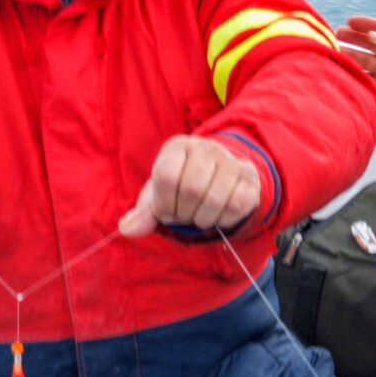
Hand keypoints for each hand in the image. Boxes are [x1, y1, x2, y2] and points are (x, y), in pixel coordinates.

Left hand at [119, 136, 262, 236]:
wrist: (218, 178)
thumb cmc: (181, 187)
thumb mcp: (158, 197)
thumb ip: (142, 213)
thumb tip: (126, 229)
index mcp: (177, 147)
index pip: (166, 176)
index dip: (163, 203)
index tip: (165, 211)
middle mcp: (205, 148)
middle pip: (191, 188)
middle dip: (183, 213)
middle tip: (183, 216)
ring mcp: (230, 161)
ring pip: (214, 198)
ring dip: (202, 219)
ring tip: (198, 216)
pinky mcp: (249, 178)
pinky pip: (235, 206)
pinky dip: (222, 220)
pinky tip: (217, 215)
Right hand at [334, 16, 375, 130]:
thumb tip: (374, 35)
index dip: (368, 24)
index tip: (351, 21)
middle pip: (370, 43)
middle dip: (354, 38)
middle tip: (337, 33)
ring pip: (365, 60)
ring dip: (351, 55)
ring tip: (335, 50)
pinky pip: (364, 77)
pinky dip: (353, 73)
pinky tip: (343, 69)